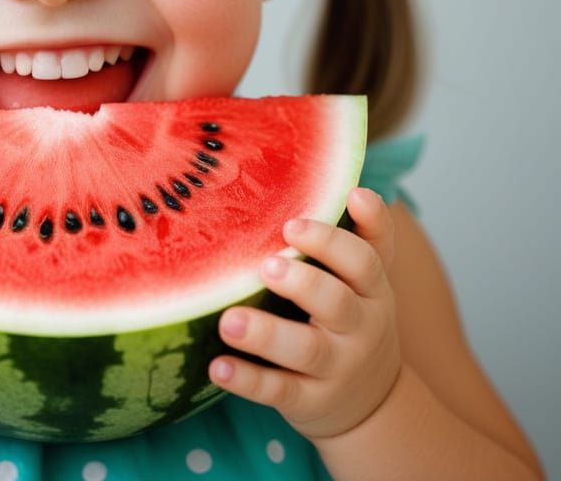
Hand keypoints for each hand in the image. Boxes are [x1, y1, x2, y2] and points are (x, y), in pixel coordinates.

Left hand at [209, 187, 400, 440]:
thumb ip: (365, 234)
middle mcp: (358, 328)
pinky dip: (247, 381)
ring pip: (304, 350)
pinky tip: (217, 367)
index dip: (335, 241)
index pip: (364, 261)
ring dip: (266, 334)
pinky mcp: (308, 401)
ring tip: (229, 321)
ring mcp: (335, 367)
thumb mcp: (368, 280)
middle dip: (302, 283)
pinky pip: (278, 391)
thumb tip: (358, 187)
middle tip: (267, 265)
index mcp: (371, 290)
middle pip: (336, 301)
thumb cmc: (354, 317)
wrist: (373, 404)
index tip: (300, 220)